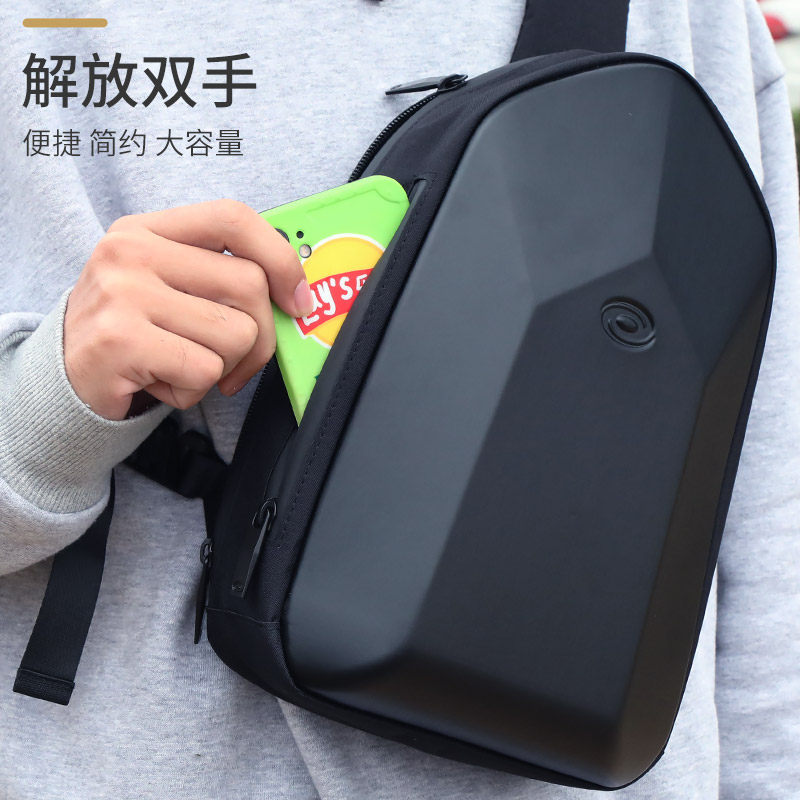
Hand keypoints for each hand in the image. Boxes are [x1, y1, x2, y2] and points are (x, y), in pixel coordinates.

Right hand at [63, 199, 314, 420]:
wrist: (66, 376)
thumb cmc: (133, 330)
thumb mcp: (167, 284)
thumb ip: (219, 276)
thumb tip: (296, 295)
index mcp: (148, 230)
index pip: (233, 218)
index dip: (280, 258)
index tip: (297, 299)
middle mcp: (132, 252)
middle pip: (249, 285)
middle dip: (260, 336)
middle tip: (237, 360)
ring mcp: (123, 294)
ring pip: (236, 334)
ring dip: (223, 367)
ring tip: (183, 366)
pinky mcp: (121, 341)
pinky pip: (205, 371)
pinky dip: (194, 392)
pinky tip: (162, 383)